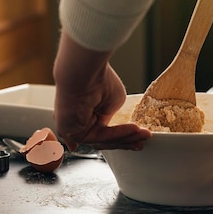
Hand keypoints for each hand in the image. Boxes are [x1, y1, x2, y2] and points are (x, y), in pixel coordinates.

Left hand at [52, 32, 151, 150]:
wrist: (84, 73)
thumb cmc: (96, 79)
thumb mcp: (113, 101)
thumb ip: (110, 115)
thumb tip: (108, 124)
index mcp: (84, 113)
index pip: (103, 131)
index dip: (122, 135)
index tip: (138, 135)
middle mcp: (76, 122)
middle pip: (104, 139)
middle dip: (126, 139)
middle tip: (143, 139)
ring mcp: (72, 128)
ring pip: (103, 140)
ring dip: (126, 137)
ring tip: (142, 133)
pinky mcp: (69, 132)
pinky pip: (98, 137)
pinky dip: (118, 134)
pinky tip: (133, 129)